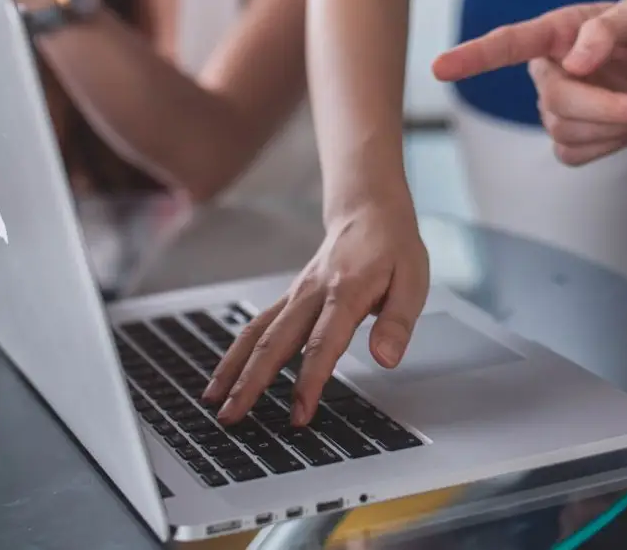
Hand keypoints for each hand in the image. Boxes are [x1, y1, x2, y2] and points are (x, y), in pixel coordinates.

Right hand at [203, 201, 429, 425]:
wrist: (368, 209)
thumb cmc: (392, 247)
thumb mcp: (413, 280)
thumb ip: (397, 322)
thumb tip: (386, 359)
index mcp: (346, 292)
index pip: (322, 343)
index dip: (309, 381)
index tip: (299, 414)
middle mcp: (312, 294)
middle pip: (275, 342)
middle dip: (251, 383)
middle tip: (233, 417)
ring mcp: (296, 295)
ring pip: (257, 333)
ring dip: (233, 369)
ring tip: (213, 401)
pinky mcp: (290, 298)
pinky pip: (257, 325)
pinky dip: (237, 352)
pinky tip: (225, 375)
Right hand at [433, 0, 626, 165]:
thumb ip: (609, 28)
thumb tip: (574, 61)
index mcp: (556, 32)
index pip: (507, 44)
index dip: (472, 57)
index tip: (439, 68)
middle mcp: (547, 70)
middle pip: (556, 99)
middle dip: (608, 108)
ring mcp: (553, 109)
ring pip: (566, 130)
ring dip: (616, 125)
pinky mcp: (566, 141)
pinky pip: (575, 153)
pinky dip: (610, 145)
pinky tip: (624, 127)